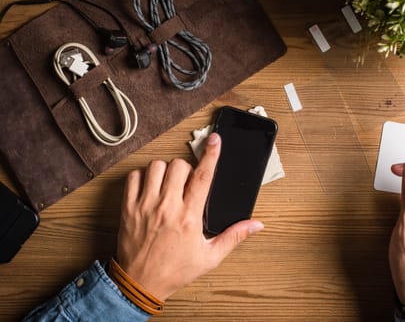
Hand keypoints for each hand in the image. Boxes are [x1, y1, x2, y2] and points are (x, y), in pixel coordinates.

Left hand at [115, 133, 263, 300]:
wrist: (141, 283)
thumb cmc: (176, 270)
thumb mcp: (210, 257)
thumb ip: (234, 236)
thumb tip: (257, 225)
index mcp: (189, 217)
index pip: (203, 176)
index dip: (211, 154)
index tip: (215, 140)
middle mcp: (167, 207)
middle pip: (179, 165)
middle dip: (186, 168)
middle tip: (186, 184)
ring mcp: (145, 206)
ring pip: (156, 166)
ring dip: (165, 171)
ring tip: (168, 186)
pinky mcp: (128, 208)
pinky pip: (134, 177)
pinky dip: (142, 177)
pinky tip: (150, 189)